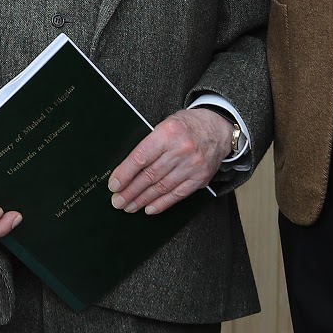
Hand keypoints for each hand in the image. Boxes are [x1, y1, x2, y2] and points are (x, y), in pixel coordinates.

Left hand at [108, 108, 230, 215]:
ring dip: (142, 199)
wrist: (218, 129)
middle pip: (150, 175)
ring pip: (161, 187)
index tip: (114, 185)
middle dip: (130, 191)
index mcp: (168, 132)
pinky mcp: (200, 179)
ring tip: (129, 206)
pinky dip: (162, 203)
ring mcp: (192, 166)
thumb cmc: (186, 126)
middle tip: (117, 201)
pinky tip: (149, 208)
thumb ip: (150, 143)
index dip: (125, 173)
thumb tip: (126, 168)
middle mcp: (181, 150)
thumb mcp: (166, 124)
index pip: (141, 157)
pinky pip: (177, 194)